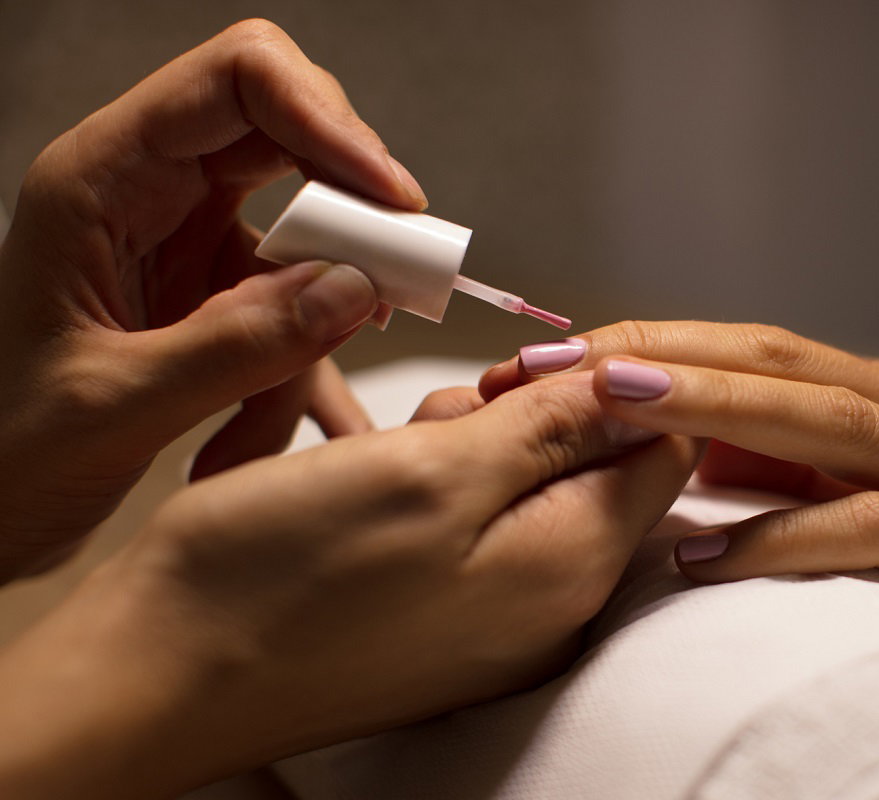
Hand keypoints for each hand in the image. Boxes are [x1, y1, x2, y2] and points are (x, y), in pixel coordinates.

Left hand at [0, 20, 422, 578]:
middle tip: (397, 284)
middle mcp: (151, 190)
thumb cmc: (7, 452)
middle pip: (295, 134)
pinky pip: (302, 303)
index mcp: (102, 180)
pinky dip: (305, 371)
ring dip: (324, 322)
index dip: (329, 121)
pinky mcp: (220, 289)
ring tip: (283, 422)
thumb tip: (357, 289)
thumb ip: (236, 347)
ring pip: (313, 232)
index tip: (392, 203)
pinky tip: (259, 442)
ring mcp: (191, 237)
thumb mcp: (113, 408)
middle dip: (356, 209)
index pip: (240, 81)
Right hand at [0, 373, 697, 797]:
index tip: (524, 372)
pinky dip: (433, 485)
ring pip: (524, 485)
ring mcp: (495, 617)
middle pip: (592, 464)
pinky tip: (370, 484)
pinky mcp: (440, 617)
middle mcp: (551, 602)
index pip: (662, 448)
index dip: (606, 386)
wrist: (161, 673)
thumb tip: (641, 383)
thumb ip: (554, 427)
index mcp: (573, 562)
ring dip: (470, 445)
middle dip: (526, 416)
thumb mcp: (436, 470)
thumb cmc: (286, 573)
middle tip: (441, 421)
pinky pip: (473, 524)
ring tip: (391, 454)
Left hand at [482, 321, 878, 645]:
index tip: (556, 353)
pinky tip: (705, 552)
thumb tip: (671, 439)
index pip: (754, 349)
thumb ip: (784, 462)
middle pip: (779, 361)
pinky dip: (785, 535)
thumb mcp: (867, 491)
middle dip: (664, 354)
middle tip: (559, 358)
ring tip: (618, 403)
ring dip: (717, 407)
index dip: (655, 342)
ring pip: (827, 420)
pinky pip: (875, 529)